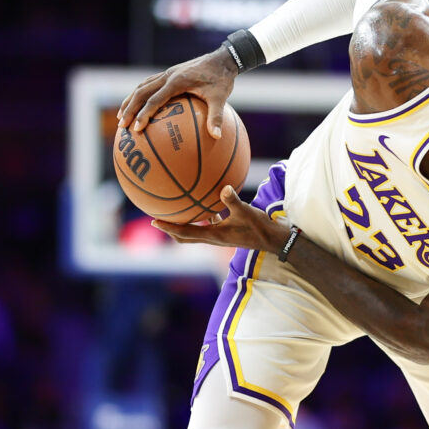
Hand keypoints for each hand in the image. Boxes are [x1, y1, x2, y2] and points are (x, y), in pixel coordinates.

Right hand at [118, 48, 237, 136]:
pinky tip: (137, 105)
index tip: (137, 128)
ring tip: (122, 116)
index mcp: (177, 81)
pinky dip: (139, 94)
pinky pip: (149, 84)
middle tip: (122, 125)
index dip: (144, 114)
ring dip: (130, 100)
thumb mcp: (221, 98)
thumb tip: (217, 137)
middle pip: (141, 92)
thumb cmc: (222, 79)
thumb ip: (216, 117)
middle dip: (130, 109)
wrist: (222, 59)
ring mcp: (167, 73)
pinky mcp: (169, 73)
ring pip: (141, 86)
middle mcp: (168, 75)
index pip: (154, 100)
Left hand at [153, 186, 288, 252]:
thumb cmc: (261, 228)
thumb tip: (223, 188)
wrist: (275, 241)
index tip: (153, 222)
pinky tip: (203, 205)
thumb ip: (233, 200)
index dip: (169, 228)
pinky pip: (209, 225)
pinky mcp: (228, 232)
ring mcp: (221, 236)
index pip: (186, 233)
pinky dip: (202, 218)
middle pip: (185, 237)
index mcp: (215, 235)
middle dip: (171, 229)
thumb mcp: (247, 212)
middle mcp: (215, 238)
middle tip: (157, 220)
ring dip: (184, 225)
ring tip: (175, 213)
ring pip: (196, 232)